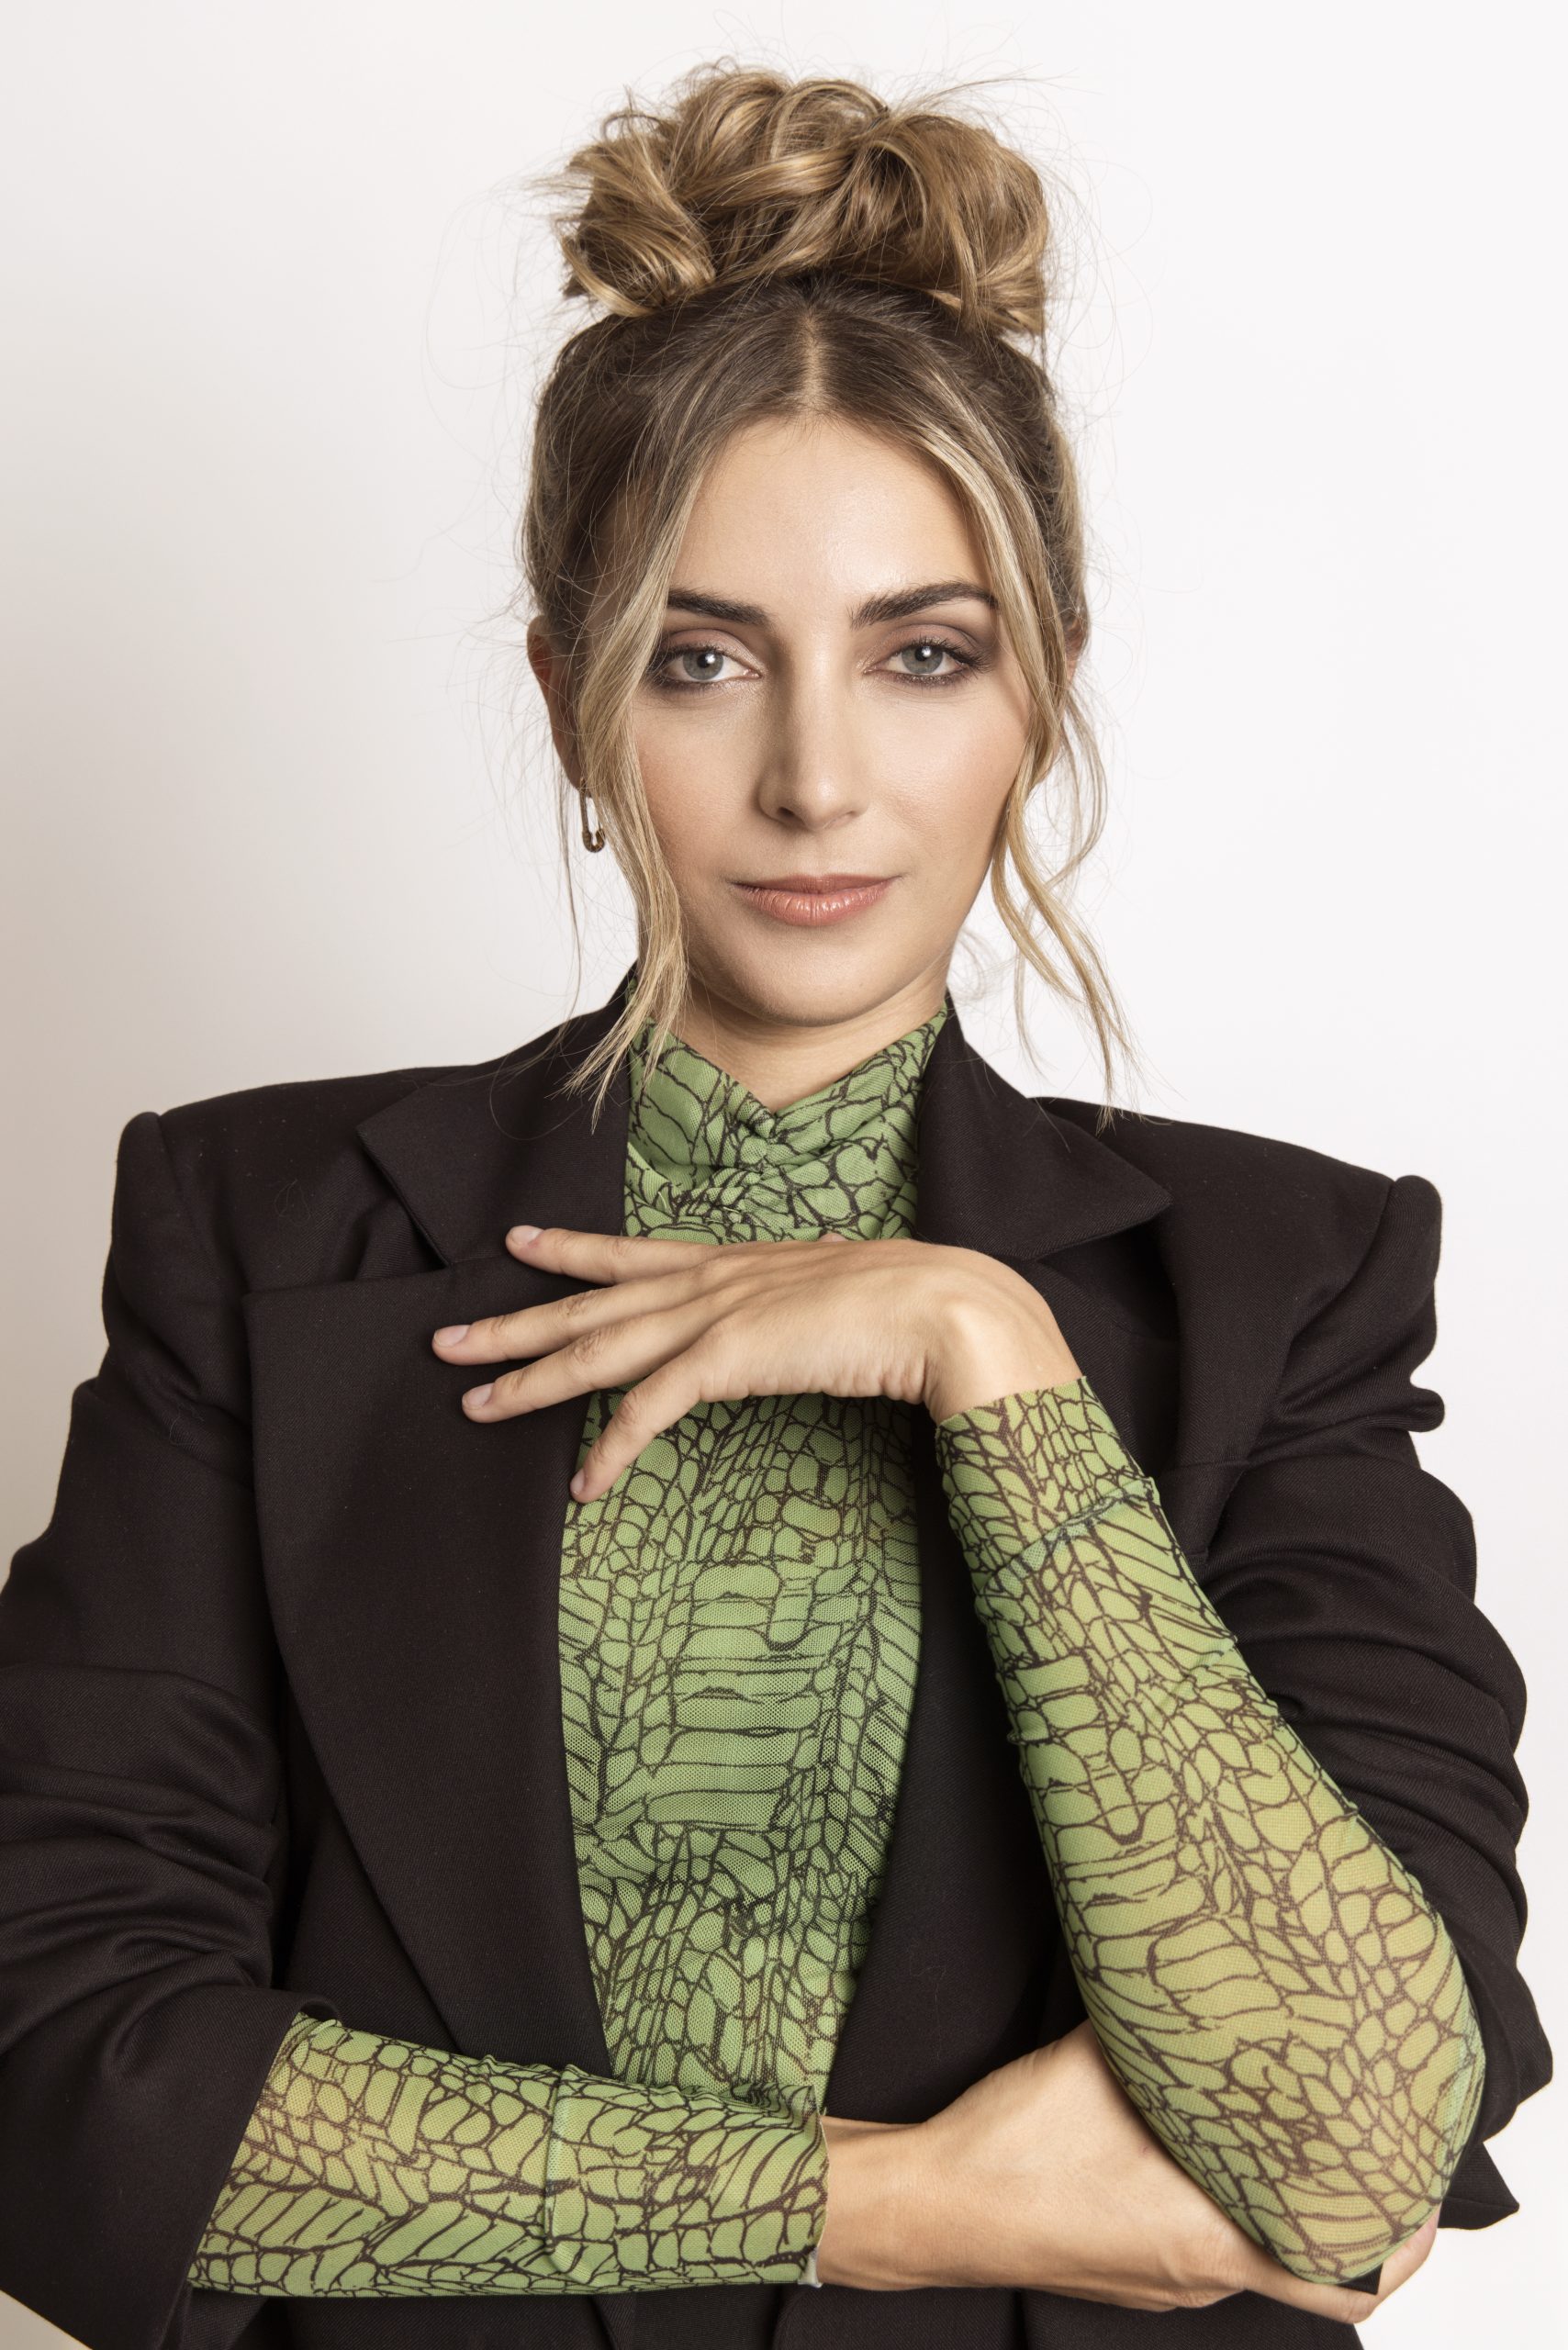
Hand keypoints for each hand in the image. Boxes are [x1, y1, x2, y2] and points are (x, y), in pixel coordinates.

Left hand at [431, 1223, 1077, 1501]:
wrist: (941, 1306)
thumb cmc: (904, 1306)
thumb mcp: (829, 1294)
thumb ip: (793, 1304)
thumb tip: (793, 1308)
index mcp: (732, 1262)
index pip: (632, 1253)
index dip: (570, 1248)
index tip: (520, 1241)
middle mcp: (710, 1279)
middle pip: (587, 1304)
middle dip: (511, 1324)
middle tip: (446, 1339)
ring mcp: (714, 1314)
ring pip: (597, 1351)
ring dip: (530, 1382)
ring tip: (475, 1405)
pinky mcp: (728, 1357)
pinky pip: (650, 1409)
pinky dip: (612, 1448)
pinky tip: (582, 1484)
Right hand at [816, 2021, 1438, 2318]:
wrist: (929, 2206)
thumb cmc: (1011, 2150)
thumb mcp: (1094, 2066)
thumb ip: (1160, 2026)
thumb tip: (1195, 1960)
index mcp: (1209, 2242)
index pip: (1344, 2278)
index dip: (1398, 2242)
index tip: (1417, 2190)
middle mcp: (1196, 2277)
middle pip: (1300, 2253)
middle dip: (1331, 2197)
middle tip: (1350, 2133)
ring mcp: (1160, 2282)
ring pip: (1245, 2244)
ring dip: (1265, 2193)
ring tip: (1276, 2125)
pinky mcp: (1125, 2270)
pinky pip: (1196, 2243)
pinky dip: (1215, 2201)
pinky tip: (1195, 2144)